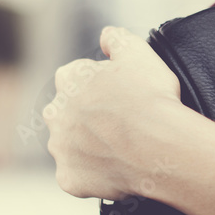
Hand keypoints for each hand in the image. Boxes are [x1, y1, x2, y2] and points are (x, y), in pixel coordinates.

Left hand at [44, 25, 185, 199]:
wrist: (159, 146)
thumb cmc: (151, 98)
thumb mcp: (139, 52)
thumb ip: (118, 39)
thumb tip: (106, 35)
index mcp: (69, 79)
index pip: (76, 77)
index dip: (101, 86)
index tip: (121, 94)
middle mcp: (56, 113)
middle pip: (68, 112)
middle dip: (87, 116)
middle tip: (121, 123)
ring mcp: (61, 148)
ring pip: (70, 146)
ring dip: (87, 146)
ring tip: (121, 149)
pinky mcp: (70, 178)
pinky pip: (77, 177)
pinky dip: (92, 175)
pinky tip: (115, 170)